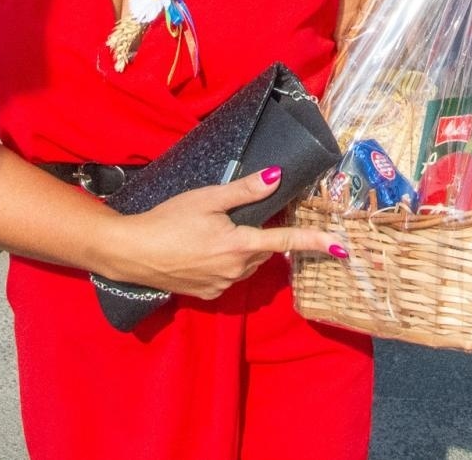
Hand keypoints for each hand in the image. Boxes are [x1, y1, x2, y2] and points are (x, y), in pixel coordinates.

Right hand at [106, 168, 343, 299]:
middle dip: (263, 236)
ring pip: (249, 265)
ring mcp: (222, 286)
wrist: (130, 252)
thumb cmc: (168, 219)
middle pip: (266, 251)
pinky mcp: (208, 295)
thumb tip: (277, 177)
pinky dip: (228, 264)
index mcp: (239, 245)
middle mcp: (236, 270)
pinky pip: (231, 277)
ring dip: (245, 250)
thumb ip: (245, 191)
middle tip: (240, 218)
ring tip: (216, 234)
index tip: (341, 247)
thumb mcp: (207, 198)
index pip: (286, 243)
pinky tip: (205, 252)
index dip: (315, 243)